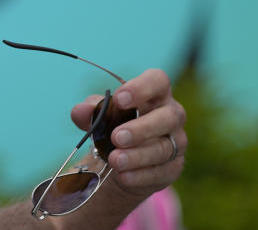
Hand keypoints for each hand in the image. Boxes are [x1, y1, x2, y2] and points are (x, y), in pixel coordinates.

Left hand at [71, 68, 185, 196]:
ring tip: (115, 160)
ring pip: (164, 148)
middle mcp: (172, 115)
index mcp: (155, 93)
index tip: (119, 99)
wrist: (120, 158)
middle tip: (116, 137)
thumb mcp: (100, 114)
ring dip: (138, 155)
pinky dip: (140, 175)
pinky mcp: (173, 167)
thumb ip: (91, 110)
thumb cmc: (114, 124)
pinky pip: (162, 172)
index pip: (158, 81)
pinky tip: (123, 176)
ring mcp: (176, 142)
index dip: (141, 88)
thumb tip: (81, 111)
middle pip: (168, 117)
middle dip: (141, 128)